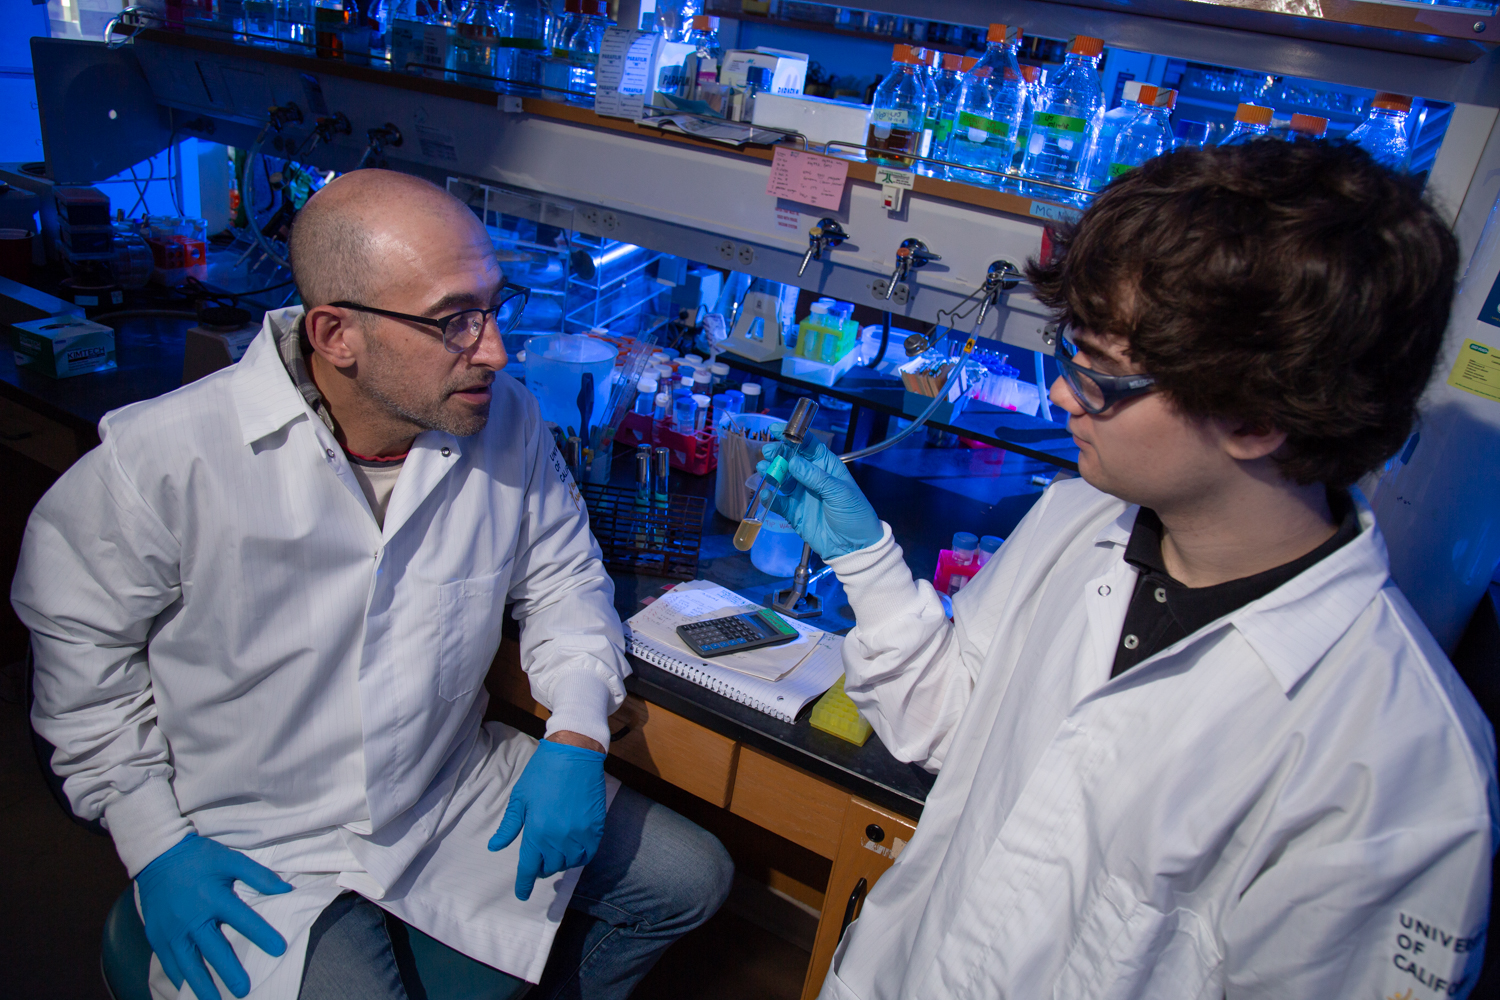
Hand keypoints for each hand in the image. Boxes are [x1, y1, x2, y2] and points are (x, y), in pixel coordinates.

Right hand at [135, 832, 292, 999]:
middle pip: (214, 950)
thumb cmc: (199, 858)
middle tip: (244, 991)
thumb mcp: (230, 859)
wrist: (157, 855)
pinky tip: (187, 989)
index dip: (262, 935)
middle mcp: (192, 918)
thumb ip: (258, 875)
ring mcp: (171, 930)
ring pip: (189, 964)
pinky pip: (168, 962)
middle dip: (230, 972)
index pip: (243, 920)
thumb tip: (286, 889)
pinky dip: (179, 977)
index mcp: (213, 897)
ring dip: (202, 985)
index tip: (278, 949)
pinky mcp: (156, 936)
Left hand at [487, 738, 606, 900]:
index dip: (524, 884)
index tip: (521, 895)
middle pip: (549, 866)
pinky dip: (579, 858)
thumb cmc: (542, 773)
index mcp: (537, 831)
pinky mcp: (595, 828)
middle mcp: (559, 838)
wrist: (574, 753)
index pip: (529, 867)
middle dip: (541, 868)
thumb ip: (509, 826)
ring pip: (569, 863)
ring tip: (554, 854)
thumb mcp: (520, 798)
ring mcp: (580, 834)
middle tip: (537, 861)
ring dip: (560, 863)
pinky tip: (572, 851)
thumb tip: (495, 847)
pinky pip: (587, 854)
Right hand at [759, 437, 881, 558]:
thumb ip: (816, 477)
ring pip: (781, 479)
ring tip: (763, 469)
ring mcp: (801, 494)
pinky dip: (769, 497)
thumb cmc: (854, 514)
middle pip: (790, 460)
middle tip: (768, 452)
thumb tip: (794, 461)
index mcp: (826, 467)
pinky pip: (778, 502)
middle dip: (778, 454)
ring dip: (771, 472)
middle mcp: (811, 478)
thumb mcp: (840, 492)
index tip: (777, 430)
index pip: (808, 446)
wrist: (854, 547)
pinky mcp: (793, 512)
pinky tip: (765, 493)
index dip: (794, 436)